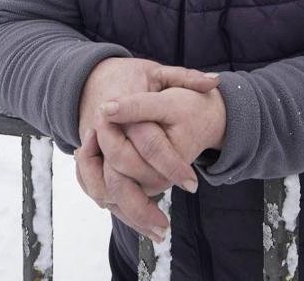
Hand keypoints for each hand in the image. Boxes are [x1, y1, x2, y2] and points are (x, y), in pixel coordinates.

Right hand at [74, 59, 219, 238]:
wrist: (92, 79)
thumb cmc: (130, 76)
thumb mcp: (158, 72)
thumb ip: (186, 77)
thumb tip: (215, 81)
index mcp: (123, 108)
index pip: (149, 142)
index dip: (172, 165)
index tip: (192, 184)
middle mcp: (103, 131)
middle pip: (122, 173)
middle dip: (145, 202)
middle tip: (170, 224)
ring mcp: (91, 148)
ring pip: (107, 189)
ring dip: (131, 214)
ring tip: (159, 232)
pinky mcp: (88, 161)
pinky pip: (98, 190)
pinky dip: (118, 209)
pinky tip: (141, 224)